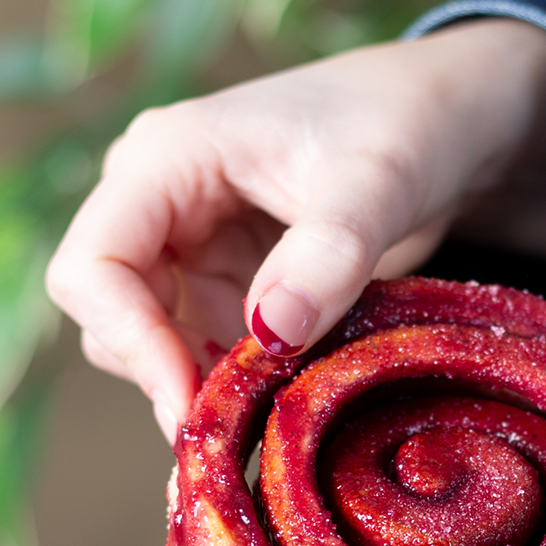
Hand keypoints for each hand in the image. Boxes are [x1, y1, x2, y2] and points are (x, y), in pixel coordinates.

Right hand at [45, 20, 545, 440]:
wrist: (452, 118)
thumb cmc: (411, 121)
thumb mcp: (378, 182)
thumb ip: (328, 255)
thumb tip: (270, 333)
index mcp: (164, 157)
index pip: (93, 267)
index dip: (133, 344)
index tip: (194, 406)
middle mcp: (157, 200)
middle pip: (111, 317)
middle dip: (169, 375)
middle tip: (243, 427)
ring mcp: (189, 244)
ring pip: (157, 344)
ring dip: (208, 384)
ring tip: (280, 407)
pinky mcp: (228, 280)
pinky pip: (206, 348)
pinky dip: (240, 381)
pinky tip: (292, 394)